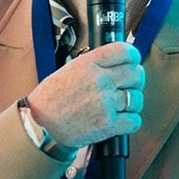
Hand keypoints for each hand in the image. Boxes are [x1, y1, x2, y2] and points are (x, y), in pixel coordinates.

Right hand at [26, 42, 145, 148]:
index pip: (125, 51)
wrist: (40, 126)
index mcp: (89, 64)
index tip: (133, 62)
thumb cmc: (51, 99)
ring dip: (132, 103)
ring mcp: (105, 103)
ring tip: (121, 106)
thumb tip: (117, 62)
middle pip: (136, 74)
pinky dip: (131, 121)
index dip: (133, 57)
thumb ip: (94, 64)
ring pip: (137, 98)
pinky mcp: (107, 124)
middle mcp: (100, 81)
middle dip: (135, 80)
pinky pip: (134, 120)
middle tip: (128, 86)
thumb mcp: (69, 69)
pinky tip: (121, 120)